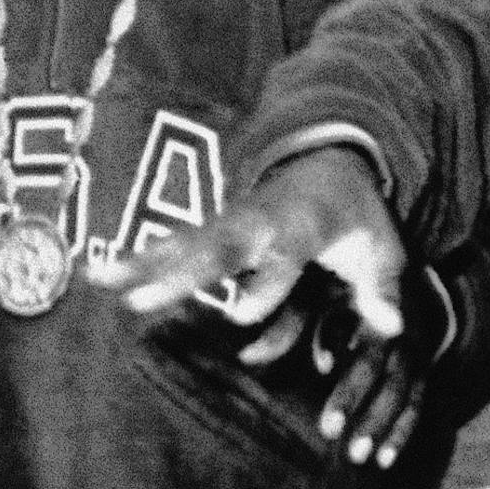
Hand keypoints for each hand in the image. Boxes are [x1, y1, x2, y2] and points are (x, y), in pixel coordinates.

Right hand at [89, 147, 424, 462]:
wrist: (332, 161)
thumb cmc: (357, 217)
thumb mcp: (382, 248)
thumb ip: (383, 290)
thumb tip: (391, 327)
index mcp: (304, 227)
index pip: (281, 259)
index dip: (263, 286)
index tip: (238, 316)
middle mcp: (260, 222)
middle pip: (218, 249)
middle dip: (183, 275)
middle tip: (145, 301)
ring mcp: (232, 222)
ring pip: (183, 242)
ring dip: (143, 261)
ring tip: (102, 278)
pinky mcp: (213, 227)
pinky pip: (172, 242)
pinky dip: (136, 255)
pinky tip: (97, 271)